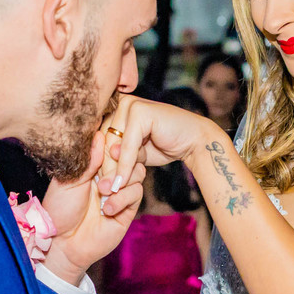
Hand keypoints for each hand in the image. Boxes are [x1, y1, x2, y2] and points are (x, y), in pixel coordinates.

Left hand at [41, 131, 147, 285]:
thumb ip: (88, 161)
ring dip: (122, 179)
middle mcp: (110, 177)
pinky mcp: (128, 210)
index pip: (113, 148)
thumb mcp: (69, 181)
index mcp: (95, 168)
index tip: (111, 144)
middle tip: (107, 169)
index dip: (115, 143)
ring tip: (104, 191)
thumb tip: (99, 135)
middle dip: (121, 160)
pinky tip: (107, 209)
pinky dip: (123, 198)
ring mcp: (120, 193)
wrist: (62, 242)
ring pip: (138, 173)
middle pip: (130, 157)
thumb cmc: (60, 211)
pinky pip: (136, 195)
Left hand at [99, 96, 220, 189]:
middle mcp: (122, 102)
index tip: (100, 183)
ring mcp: (131, 104)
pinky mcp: (140, 111)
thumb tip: (102, 164)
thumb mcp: (136, 152)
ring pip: (113, 142)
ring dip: (113, 169)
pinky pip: (127, 145)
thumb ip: (119, 154)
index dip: (100, 161)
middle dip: (105, 167)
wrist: (194, 141)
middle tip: (104, 190)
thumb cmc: (165, 145)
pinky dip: (124, 165)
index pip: (100, 137)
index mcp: (118, 108)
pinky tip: (122, 182)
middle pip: (104, 140)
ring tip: (111, 190)